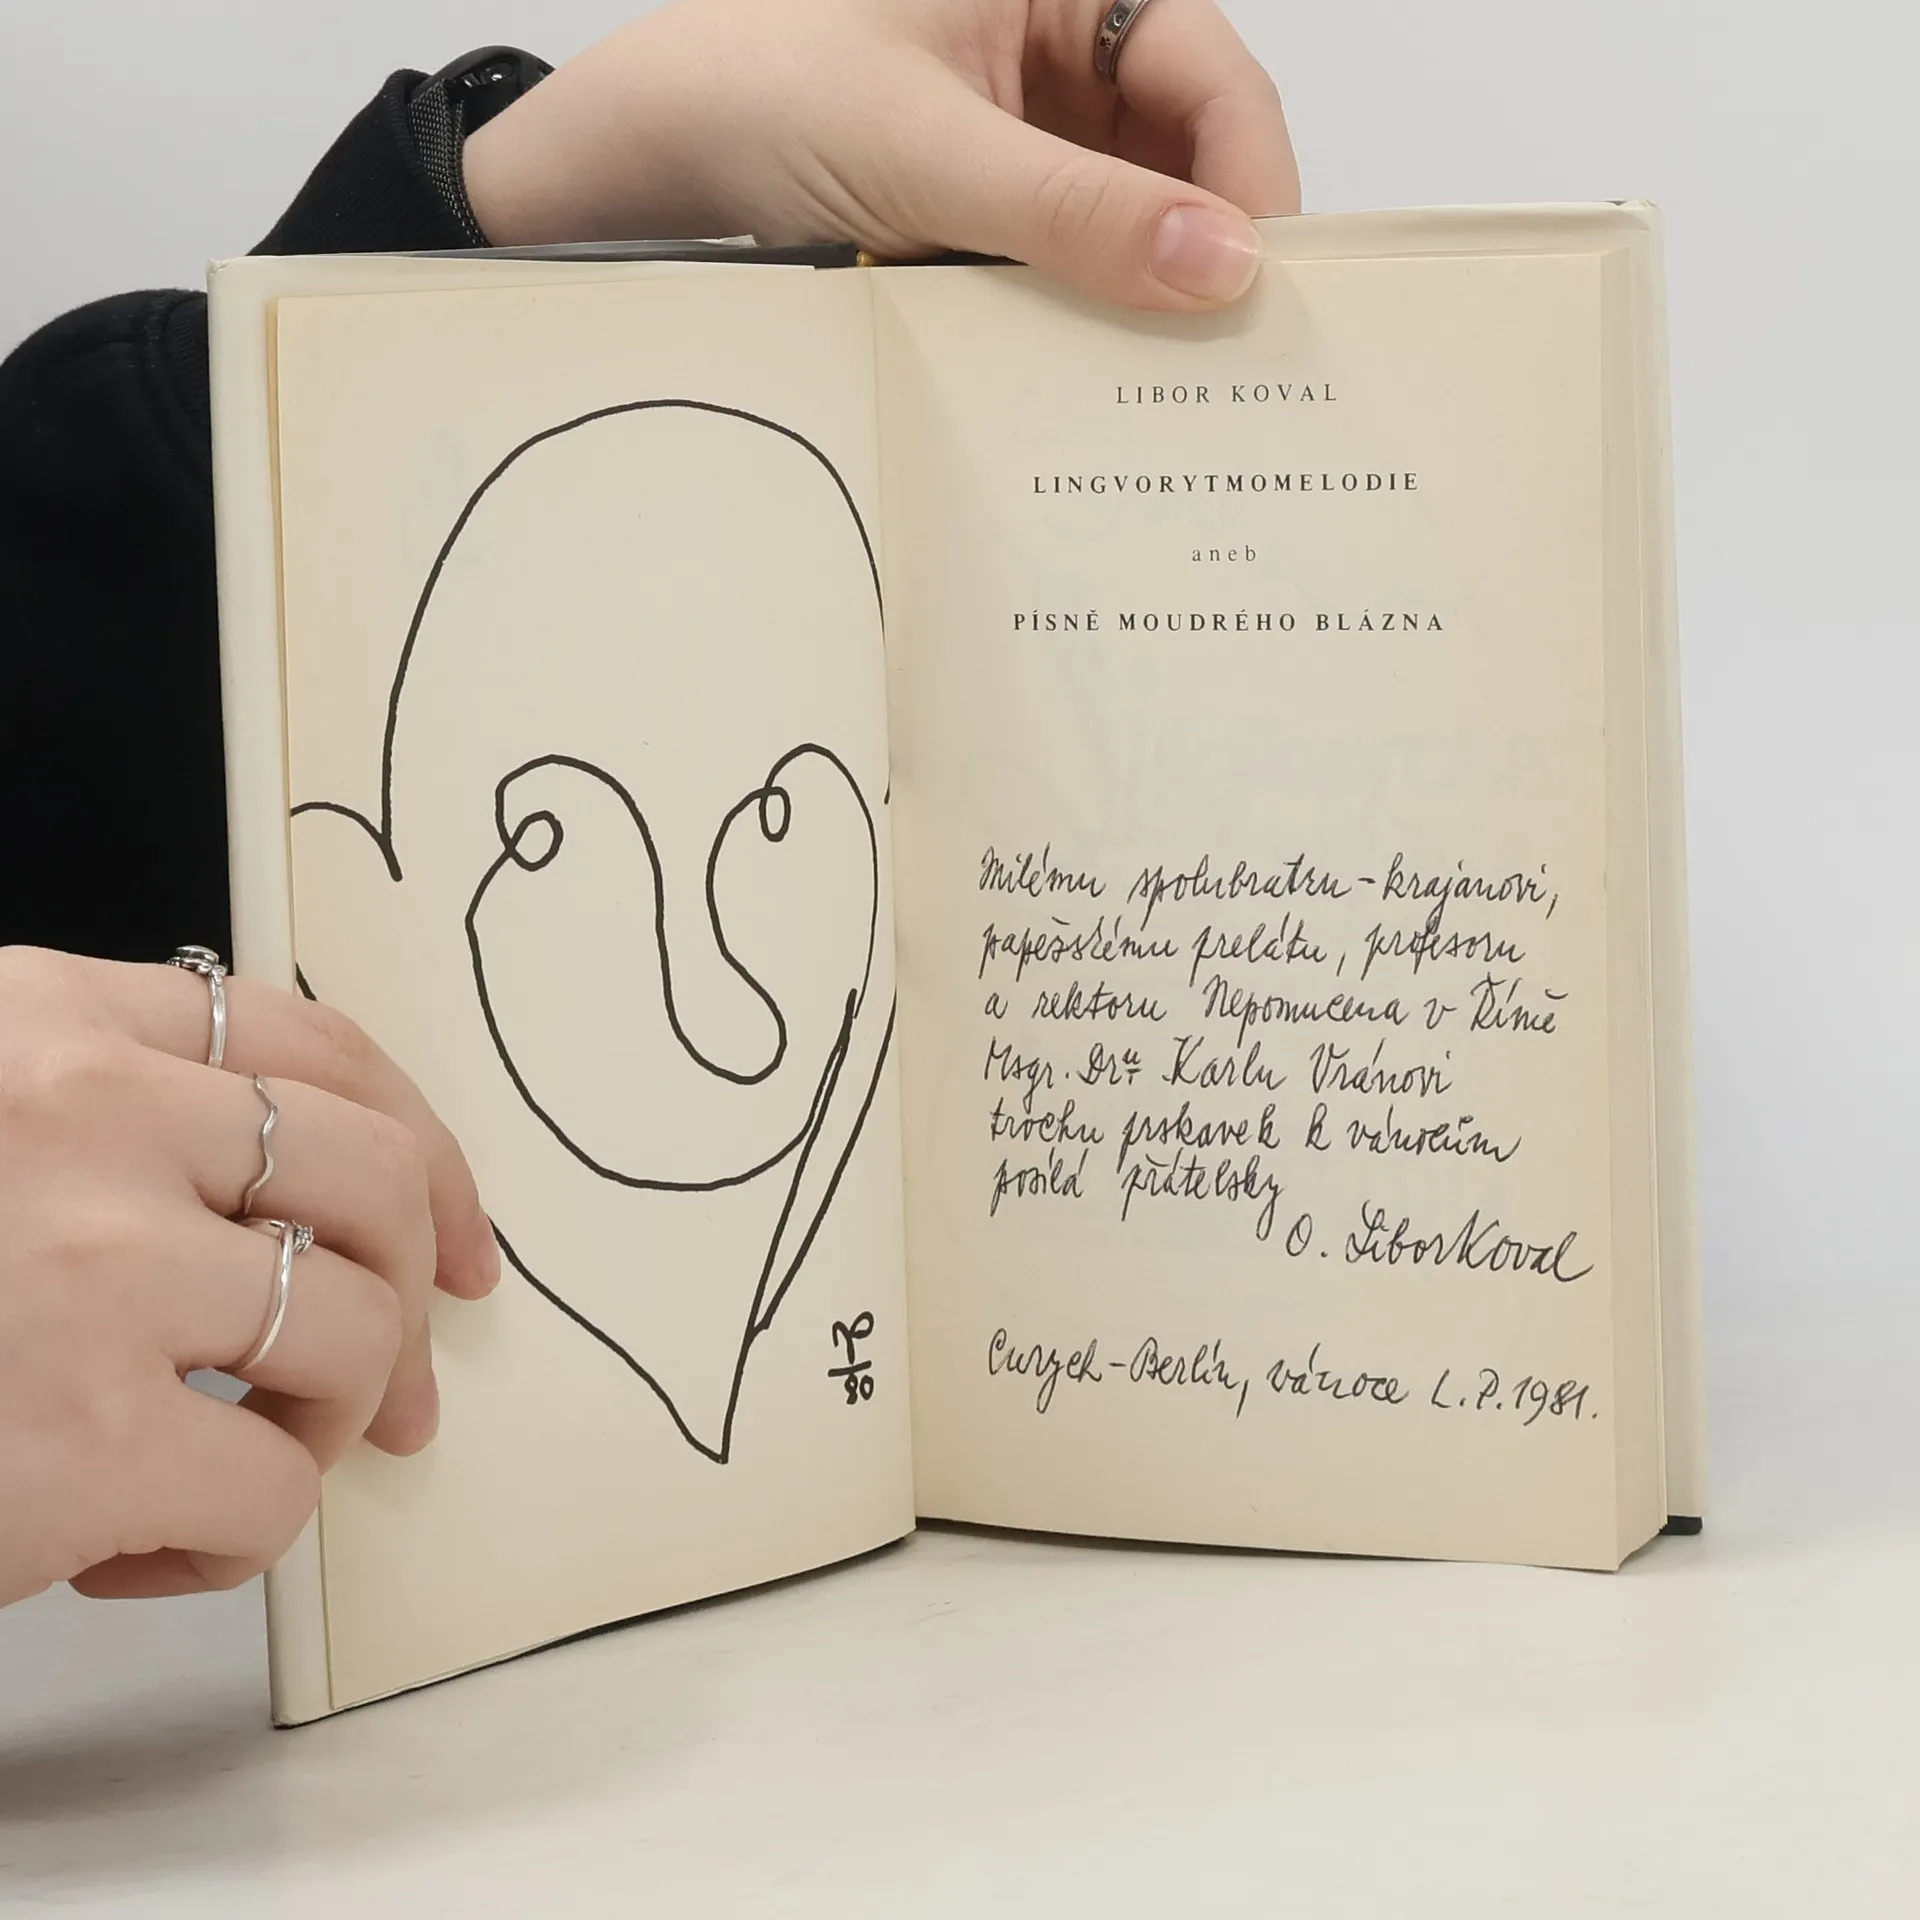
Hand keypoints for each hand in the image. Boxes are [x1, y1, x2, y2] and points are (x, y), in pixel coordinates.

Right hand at [0, 947, 497, 1606]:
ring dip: (319, 1424)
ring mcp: (89, 1273)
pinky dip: (234, 1542)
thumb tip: (316, 1205)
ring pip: (348, 1332)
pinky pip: (274, 1491)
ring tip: (229, 1465)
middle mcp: (81, 1119)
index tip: (465, 1238)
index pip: (313, 1045)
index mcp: (45, 1027)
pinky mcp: (84, 1440)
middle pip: (373, 1180)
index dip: (426, 1146)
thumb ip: (115, 1125)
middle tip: (395, 1387)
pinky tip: (134, 1549)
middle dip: (414, 1293)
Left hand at [463, 0, 1298, 309]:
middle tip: (1234, 363)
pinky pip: (1067, 267)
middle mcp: (1056, 57)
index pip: (1209, 74)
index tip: (1263, 289)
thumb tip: (1222, 268)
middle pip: (1184, 153)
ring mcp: (1022, 142)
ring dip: (1147, 296)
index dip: (1249, 178)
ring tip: (1171, 387)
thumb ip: (1075, 212)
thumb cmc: (754, 96)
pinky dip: (1084, 319)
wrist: (632, 166)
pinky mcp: (984, 218)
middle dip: (1207, 249)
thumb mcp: (926, 152)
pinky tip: (1093, 378)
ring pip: (1131, 221)